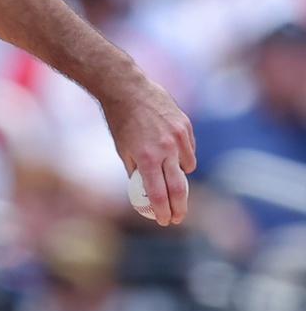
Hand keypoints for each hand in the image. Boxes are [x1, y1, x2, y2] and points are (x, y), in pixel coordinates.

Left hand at [101, 77, 194, 225]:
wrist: (128, 89)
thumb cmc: (120, 121)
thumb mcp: (123, 150)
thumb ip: (136, 171)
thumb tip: (145, 191)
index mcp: (146, 158)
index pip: (158, 194)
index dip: (162, 211)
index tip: (163, 221)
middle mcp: (166, 150)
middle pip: (179, 188)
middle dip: (179, 208)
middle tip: (177, 218)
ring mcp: (179, 138)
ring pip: (187, 168)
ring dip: (179, 176)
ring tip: (167, 172)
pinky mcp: (186, 127)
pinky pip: (189, 149)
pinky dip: (183, 155)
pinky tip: (171, 150)